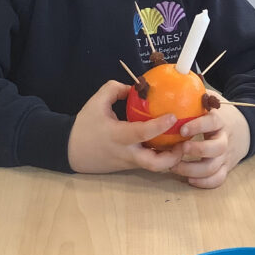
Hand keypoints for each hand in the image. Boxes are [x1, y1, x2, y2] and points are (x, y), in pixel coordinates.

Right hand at [67, 80, 185, 173]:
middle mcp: (126, 153)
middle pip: (154, 164)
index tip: (174, 116)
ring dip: (171, 158)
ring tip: (182, 143)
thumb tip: (136, 87)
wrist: (68, 151)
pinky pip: (148, 163)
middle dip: (174, 156)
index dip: (159, 126)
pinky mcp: (128, 167)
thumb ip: (115, 89)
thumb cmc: (83, 126)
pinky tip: (169, 144)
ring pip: (154, 167)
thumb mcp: (96, 103)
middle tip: (186, 140)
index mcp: (117, 136)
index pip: (141, 133)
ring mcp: (128, 163)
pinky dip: (160, 156)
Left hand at [169, 99, 249, 188]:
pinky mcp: (226, 168)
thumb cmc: (219, 115)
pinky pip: (218, 179)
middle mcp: (225, 139)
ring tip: (174, 167)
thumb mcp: (211, 102)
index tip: (182, 129)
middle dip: (197, 151)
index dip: (198, 126)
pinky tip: (189, 179)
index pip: (212, 122)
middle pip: (216, 148)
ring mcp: (226, 156)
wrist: (245, 129)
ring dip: (193, 170)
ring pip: (214, 167)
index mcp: (220, 121)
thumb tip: (175, 83)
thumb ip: (197, 96)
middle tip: (179, 150)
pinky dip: (204, 183)